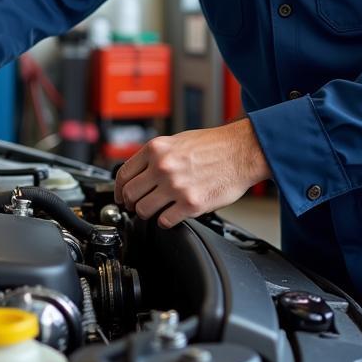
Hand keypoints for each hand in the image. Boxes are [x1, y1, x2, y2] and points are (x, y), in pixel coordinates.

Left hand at [113, 118, 270, 227]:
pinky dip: (165, 221)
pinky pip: (164, 221)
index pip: (123, 174)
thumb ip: (156, 156)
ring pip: (143, 210)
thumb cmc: (214, 145)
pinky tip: (172, 215)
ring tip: (157, 210)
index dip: (119, 189)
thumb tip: (141, 172)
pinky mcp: (190, 204)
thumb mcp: (177, 140)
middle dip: (131, 204)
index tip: (121, 196)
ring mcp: (176, 186)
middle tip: (137, 206)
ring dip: (147, 214)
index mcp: (156, 149)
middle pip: (130, 194)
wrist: (242, 151)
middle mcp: (163, 167)